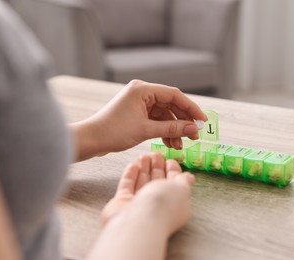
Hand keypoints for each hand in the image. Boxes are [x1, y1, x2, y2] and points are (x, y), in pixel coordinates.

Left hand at [71, 80, 206, 160]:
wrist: (90, 140)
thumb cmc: (113, 132)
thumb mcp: (145, 130)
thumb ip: (171, 129)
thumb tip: (193, 129)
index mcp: (143, 89)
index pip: (174, 95)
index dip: (191, 108)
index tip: (202, 121)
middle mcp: (142, 92)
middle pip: (171, 104)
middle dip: (183, 121)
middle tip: (194, 136)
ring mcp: (139, 103)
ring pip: (165, 114)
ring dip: (174, 129)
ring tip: (180, 145)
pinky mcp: (137, 113)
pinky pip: (156, 120)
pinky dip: (164, 131)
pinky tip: (170, 143)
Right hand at [102, 152, 194, 234]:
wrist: (138, 220)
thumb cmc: (163, 205)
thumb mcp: (181, 189)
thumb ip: (184, 181)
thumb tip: (190, 177)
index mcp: (175, 204)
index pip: (174, 184)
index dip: (173, 171)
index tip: (169, 159)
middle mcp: (158, 206)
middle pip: (157, 182)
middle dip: (157, 167)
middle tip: (155, 153)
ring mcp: (139, 205)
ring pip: (142, 183)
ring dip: (144, 168)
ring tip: (144, 155)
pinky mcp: (123, 203)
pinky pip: (128, 186)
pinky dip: (131, 175)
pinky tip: (133, 164)